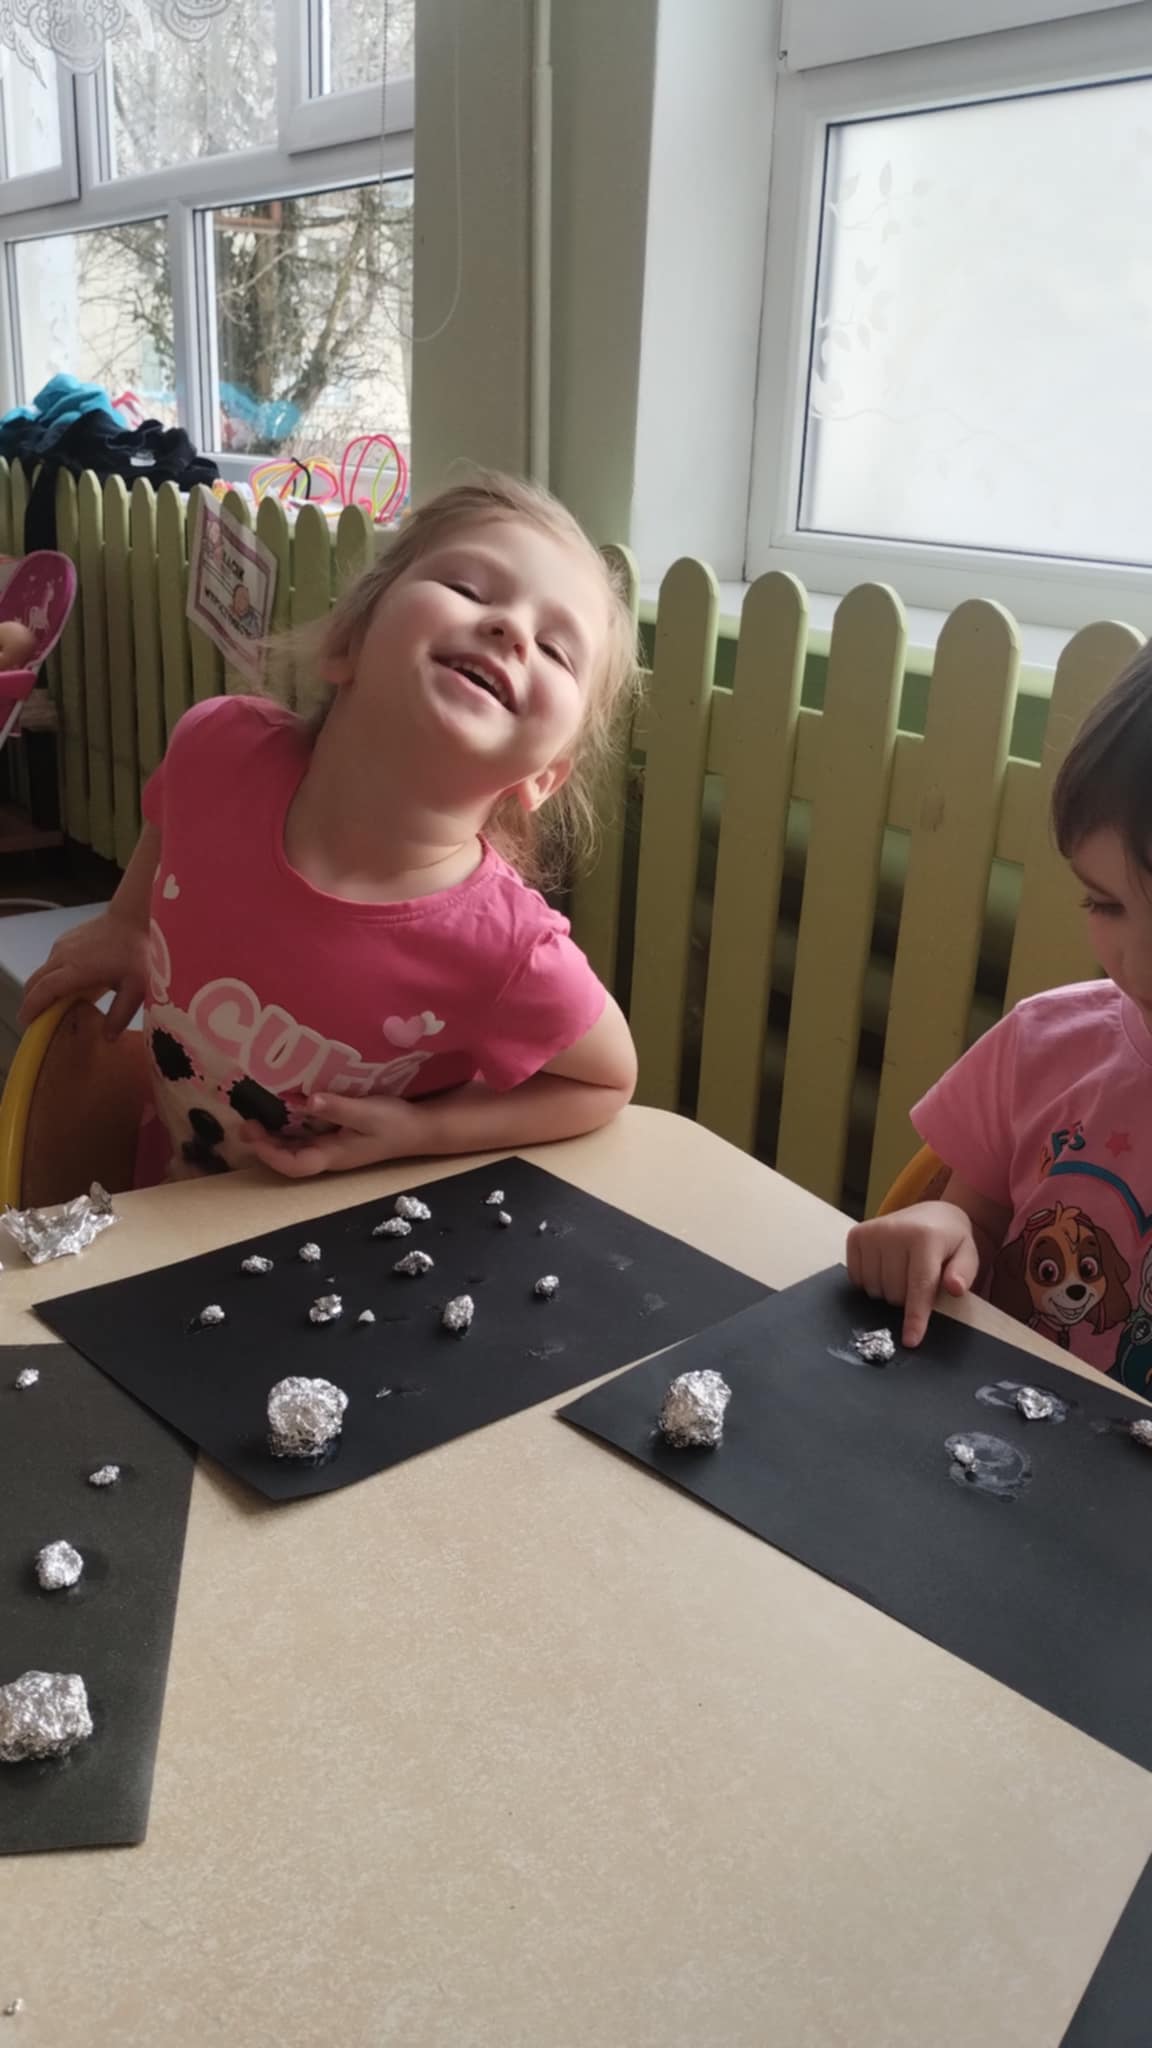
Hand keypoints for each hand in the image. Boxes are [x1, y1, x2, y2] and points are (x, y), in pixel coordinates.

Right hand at [18, 908, 149, 1039]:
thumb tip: (107, 1038)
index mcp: (77, 969)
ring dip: (43, 990)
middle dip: (31, 1002)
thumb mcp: (136, 988)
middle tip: (35, 1021)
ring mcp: (62, 945)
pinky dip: (52, 977)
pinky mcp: (65, 939)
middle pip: (35, 981)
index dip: (32, 1007)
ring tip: (55, 1007)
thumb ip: (120, 1014)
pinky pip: (52, 963)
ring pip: (43, 972)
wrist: (132, 917)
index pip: (45, 989)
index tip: (26, 1022)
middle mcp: (63, 956)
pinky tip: (69, 986)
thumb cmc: (137, 952)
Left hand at [242, 1092, 422, 1177]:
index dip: (269, 1153)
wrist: (420, 1129)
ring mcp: (333, 1148)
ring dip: (274, 1138)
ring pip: (295, 1149)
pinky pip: (306, 1138)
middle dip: (264, 1145)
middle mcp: (328, 1156)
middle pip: (289, 1160)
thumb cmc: (395, 1122)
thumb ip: (337, 1107)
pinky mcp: (338, 1138)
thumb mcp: (366, 1112)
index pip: (294, 1165)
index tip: (254, 1133)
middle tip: (247, 1123)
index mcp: (333, 1155)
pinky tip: (283, 1113)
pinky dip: (290, 1129)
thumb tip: (307, 1101)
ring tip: (255, 1119)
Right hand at [845, 1202, 981, 1346]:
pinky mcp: (856, 1235)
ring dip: (888, 1291)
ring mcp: (871, 1232)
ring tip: (902, 1272)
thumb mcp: (968, 1255)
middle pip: (894, 1292)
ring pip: (874, 1289)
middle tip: (918, 1281)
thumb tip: (955, 1288)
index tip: (911, 1341)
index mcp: (925, 1237)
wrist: (931, 1214)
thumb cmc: (950, 1242)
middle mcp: (894, 1231)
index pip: (919, 1286)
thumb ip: (964, 1273)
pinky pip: (856, 1279)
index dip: (915, 1317)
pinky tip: (884, 1268)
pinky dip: (870, 1282)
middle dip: (906, 1298)